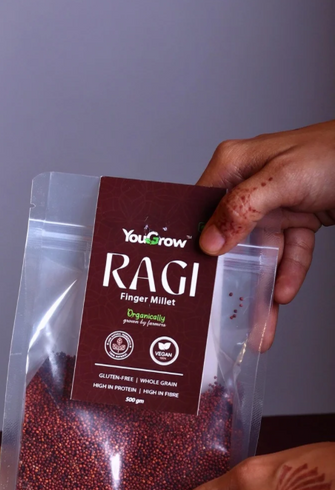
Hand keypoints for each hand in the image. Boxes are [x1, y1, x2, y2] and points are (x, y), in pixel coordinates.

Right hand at [197, 120, 334, 348]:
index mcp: (233, 167)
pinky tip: (284, 294)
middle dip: (229, 279)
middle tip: (223, 314)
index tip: (190, 278)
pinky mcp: (299, 217)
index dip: (193, 244)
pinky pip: (288, 252)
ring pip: (260, 253)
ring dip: (261, 287)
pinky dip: (288, 273)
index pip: (201, 210)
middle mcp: (249, 186)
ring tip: (259, 322)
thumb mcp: (282, 177)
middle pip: (230, 240)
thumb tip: (209, 242)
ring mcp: (275, 204)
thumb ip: (242, 208)